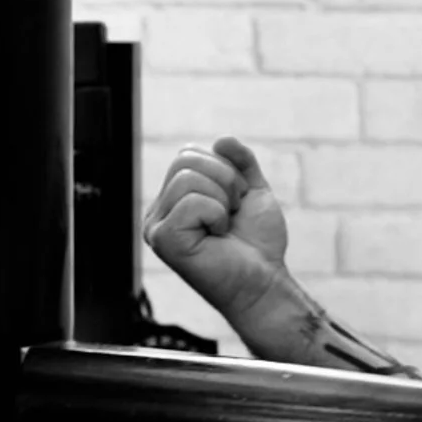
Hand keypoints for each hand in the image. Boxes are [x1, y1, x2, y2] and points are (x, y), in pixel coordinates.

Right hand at [141, 136, 289, 322]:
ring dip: (221, 200)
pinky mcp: (163, 241)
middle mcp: (159, 212)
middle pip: (184, 159)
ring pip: (187, 178)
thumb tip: (221, 140)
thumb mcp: (253, 192)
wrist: (265, 281)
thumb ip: (240, 162)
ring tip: (225, 226)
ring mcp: (157, 227)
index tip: (235, 203)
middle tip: (232, 214)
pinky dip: (215, 215)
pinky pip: (190, 202)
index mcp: (174, 199)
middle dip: (225, 180)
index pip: (188, 153)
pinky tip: (217, 237)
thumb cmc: (258, 244)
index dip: (224, 169)